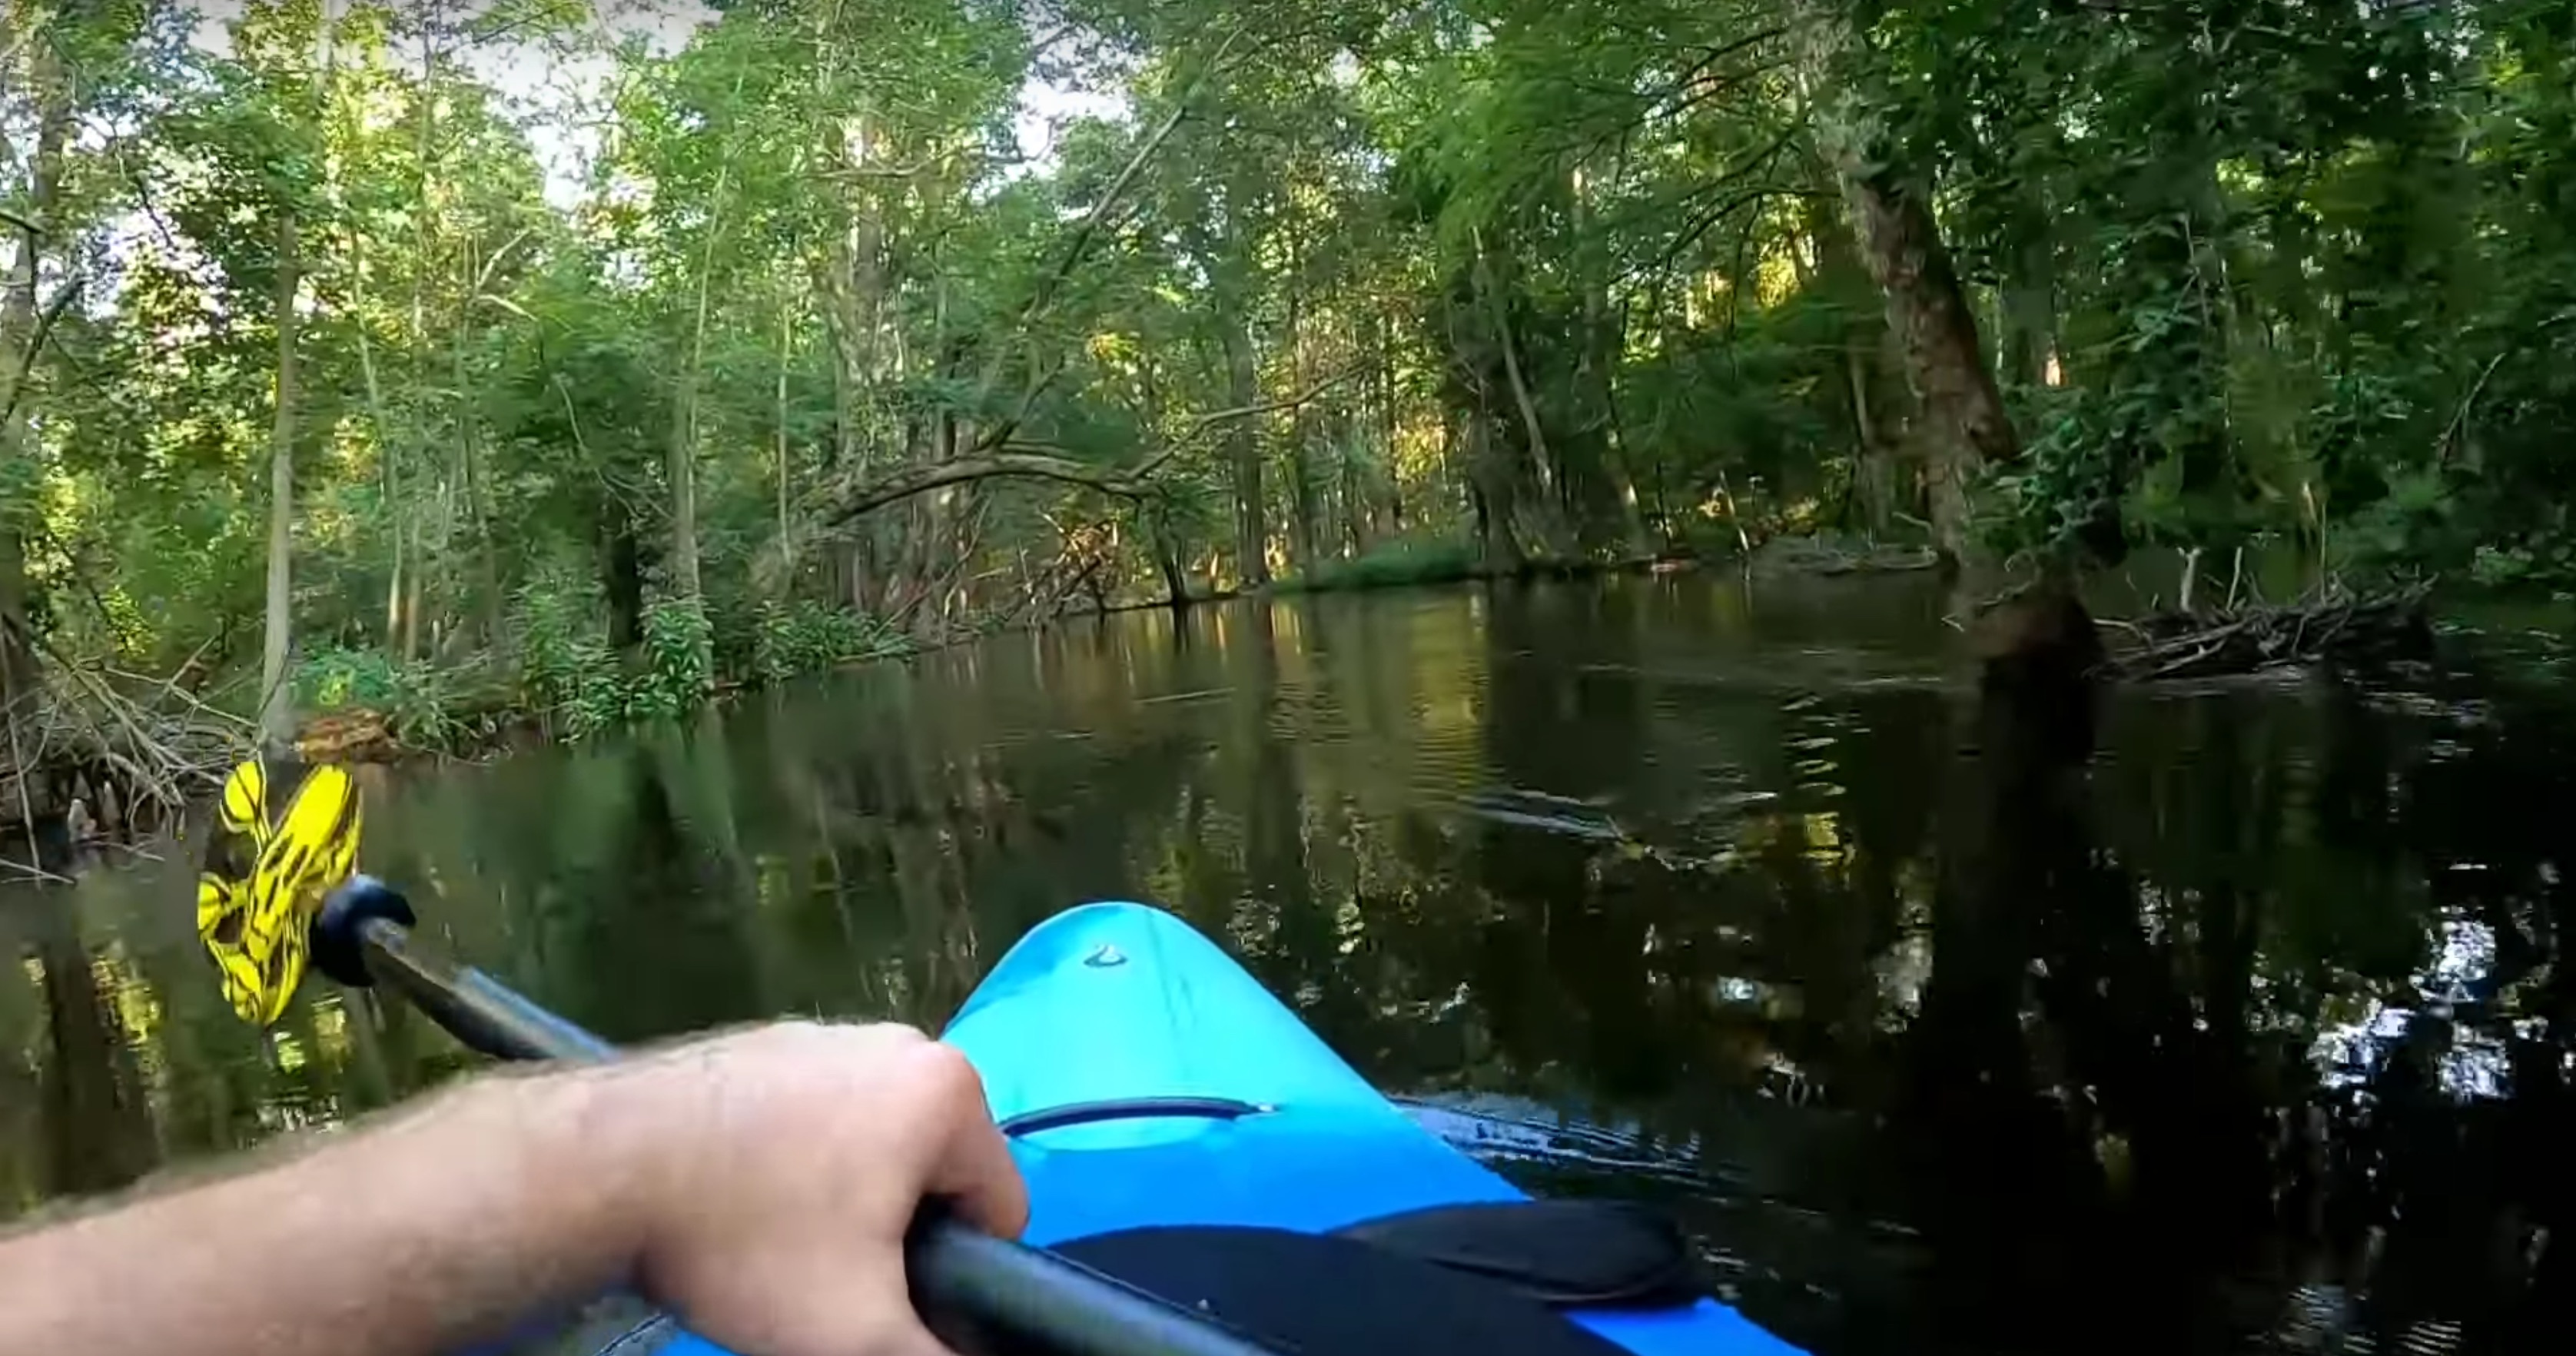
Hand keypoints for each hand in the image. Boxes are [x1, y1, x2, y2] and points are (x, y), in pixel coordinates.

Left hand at [598, 1021, 1029, 1355]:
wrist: (598, 1171)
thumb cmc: (744, 1240)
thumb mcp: (858, 1331)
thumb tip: (967, 1352)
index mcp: (949, 1090)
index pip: (999, 1209)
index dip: (952, 1273)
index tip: (883, 1294)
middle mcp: (900, 1041)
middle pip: (935, 1175)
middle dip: (892, 1232)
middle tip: (824, 1275)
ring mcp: (827, 1033)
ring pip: (873, 1149)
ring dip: (843, 1201)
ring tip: (774, 1241)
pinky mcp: (765, 1042)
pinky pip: (816, 1120)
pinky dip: (792, 1164)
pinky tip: (738, 1201)